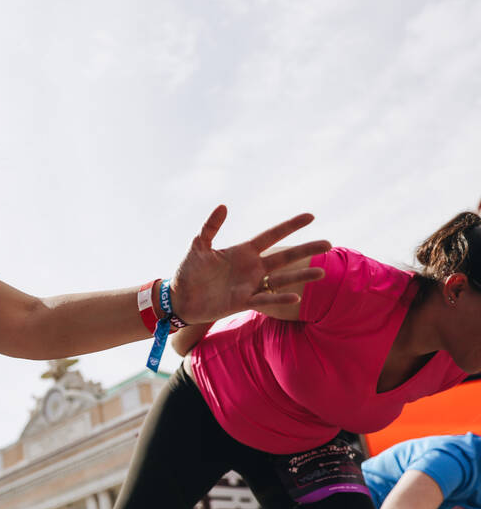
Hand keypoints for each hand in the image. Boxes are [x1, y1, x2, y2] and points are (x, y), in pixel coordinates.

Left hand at [169, 207, 328, 323]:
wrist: (180, 299)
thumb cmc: (189, 272)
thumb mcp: (198, 247)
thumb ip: (210, 228)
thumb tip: (224, 206)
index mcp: (243, 252)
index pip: (271, 235)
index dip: (290, 226)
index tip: (311, 216)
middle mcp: (252, 268)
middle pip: (284, 257)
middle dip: (305, 250)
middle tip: (329, 244)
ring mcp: (250, 285)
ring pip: (281, 279)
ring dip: (301, 276)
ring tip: (322, 273)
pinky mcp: (243, 302)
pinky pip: (265, 300)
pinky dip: (279, 298)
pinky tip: (297, 296)